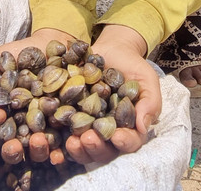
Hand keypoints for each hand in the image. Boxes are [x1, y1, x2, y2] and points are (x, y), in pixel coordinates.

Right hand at [0, 28, 74, 163]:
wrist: (55, 44)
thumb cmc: (23, 53)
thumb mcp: (1, 57)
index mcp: (2, 111)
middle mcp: (20, 125)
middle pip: (12, 145)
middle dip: (11, 148)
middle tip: (14, 143)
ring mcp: (42, 129)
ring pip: (35, 150)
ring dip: (35, 150)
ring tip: (38, 141)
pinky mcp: (63, 128)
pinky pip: (61, 146)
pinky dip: (59, 152)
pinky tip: (59, 154)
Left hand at [64, 25, 161, 165]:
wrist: (109, 49)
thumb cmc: (131, 65)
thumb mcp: (146, 79)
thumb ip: (149, 101)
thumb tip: (143, 127)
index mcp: (129, 127)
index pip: (130, 142)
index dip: (125, 142)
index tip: (117, 136)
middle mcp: (107, 132)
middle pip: (104, 151)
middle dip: (96, 148)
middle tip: (88, 139)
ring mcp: (87, 127)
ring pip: (83, 148)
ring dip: (78, 149)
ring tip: (72, 141)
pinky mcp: (68, 117)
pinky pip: (62, 133)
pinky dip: (56, 140)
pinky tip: (50, 136)